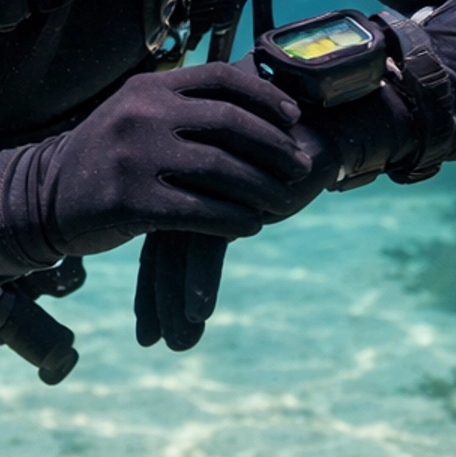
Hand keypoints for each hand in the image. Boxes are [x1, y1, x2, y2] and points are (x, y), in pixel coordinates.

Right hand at [35, 62, 319, 258]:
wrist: (42, 195)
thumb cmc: (105, 157)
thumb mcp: (135, 114)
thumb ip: (182, 106)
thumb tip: (256, 108)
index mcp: (149, 88)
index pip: (222, 78)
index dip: (266, 96)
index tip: (294, 118)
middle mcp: (143, 114)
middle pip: (231, 123)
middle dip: (275, 147)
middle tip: (299, 166)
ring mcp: (135, 157)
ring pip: (221, 170)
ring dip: (262, 188)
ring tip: (281, 201)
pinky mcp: (130, 202)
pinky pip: (199, 212)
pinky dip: (233, 220)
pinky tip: (249, 226)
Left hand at [132, 87, 409, 351]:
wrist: (313, 111)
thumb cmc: (271, 149)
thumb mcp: (234, 182)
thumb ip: (205, 202)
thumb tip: (179, 250)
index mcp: (171, 171)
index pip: (150, 235)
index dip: (148, 283)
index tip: (143, 328)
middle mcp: (177, 174)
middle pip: (157, 247)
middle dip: (155, 299)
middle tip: (148, 343)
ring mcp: (200, 181)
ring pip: (177, 250)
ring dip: (175, 300)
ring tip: (177, 345)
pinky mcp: (231, 188)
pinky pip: (208, 239)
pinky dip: (202, 280)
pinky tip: (199, 313)